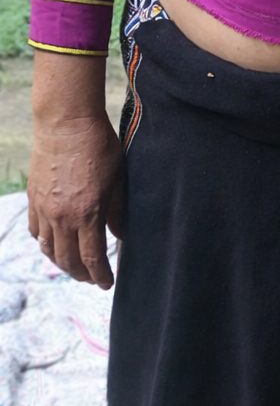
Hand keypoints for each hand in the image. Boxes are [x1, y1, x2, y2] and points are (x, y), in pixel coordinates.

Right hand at [28, 113, 124, 288]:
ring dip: (61, 263)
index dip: (100, 275)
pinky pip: (35, 231)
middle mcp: (62, 217)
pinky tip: (53, 243)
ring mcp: (43, 209)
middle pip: (68, 260)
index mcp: (87, 213)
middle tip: (91, 279)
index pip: (92, 258)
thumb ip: (118, 210)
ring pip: (48, 249)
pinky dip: (44, 243)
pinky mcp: (33, 199)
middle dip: (81, 274)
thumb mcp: (118, 177)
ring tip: (74, 266)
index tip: (107, 283)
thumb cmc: (99, 145)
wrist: (66, 122)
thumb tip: (119, 235)